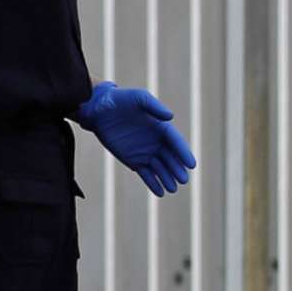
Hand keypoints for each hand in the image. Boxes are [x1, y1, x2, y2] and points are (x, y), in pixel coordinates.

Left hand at [76, 81, 195, 194]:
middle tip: (183, 180)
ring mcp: (145, 152)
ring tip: (173, 189)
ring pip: (160, 168)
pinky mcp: (134, 160)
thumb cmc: (121, 100)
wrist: (99, 110)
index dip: (183, 152)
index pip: (175, 142)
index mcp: (161, 127)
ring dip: (167, 178)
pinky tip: (160, 192)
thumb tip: (170, 116)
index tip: (191, 164)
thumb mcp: (138, 98)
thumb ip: (154, 107)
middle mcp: (156, 141)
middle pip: (170, 158)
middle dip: (177, 169)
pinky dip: (153, 183)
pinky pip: (146, 174)